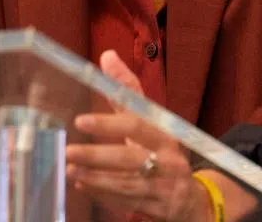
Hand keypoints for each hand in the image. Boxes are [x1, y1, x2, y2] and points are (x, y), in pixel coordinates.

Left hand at [65, 50, 212, 221]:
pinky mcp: (157, 209)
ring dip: (95, 177)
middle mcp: (167, 160)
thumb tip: (107, 55)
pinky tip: (82, 185)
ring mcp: (163, 187)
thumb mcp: (150, 122)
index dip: (109, 124)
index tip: (81, 121)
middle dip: (97, 156)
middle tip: (68, 151)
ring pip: (126, 183)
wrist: (193, 200)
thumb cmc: (163, 152)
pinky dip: (103, 193)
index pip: (137, 125)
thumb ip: (127, 92)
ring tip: (69, 169)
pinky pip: (127, 202)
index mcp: (164, 134)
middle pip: (130, 158)